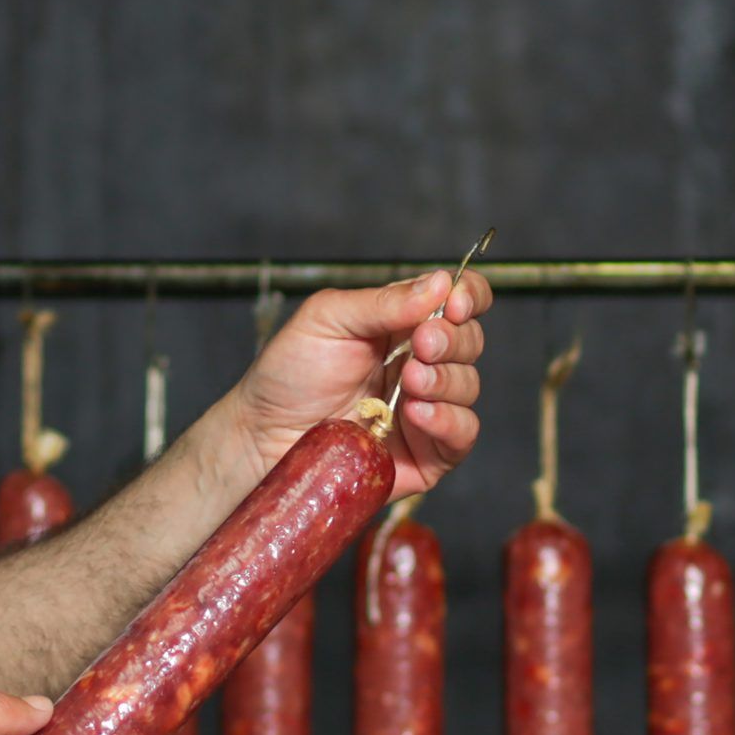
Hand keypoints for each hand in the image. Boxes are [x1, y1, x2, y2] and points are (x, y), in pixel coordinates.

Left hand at [229, 268, 492, 500]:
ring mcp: (429, 408)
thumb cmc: (289, 375)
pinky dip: (448, 421)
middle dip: (451, 340)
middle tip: (420, 345)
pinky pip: (463, 435)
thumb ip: (383, 302)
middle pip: (471, 341)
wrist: (264, 436)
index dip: (468, 296)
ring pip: (469, 386)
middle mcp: (423, 362)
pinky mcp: (429, 453)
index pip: (458, 299)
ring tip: (408, 382)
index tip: (453, 303)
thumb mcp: (327, 319)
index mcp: (404, 323)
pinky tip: (417, 414)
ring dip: (444, 380)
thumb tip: (439, 282)